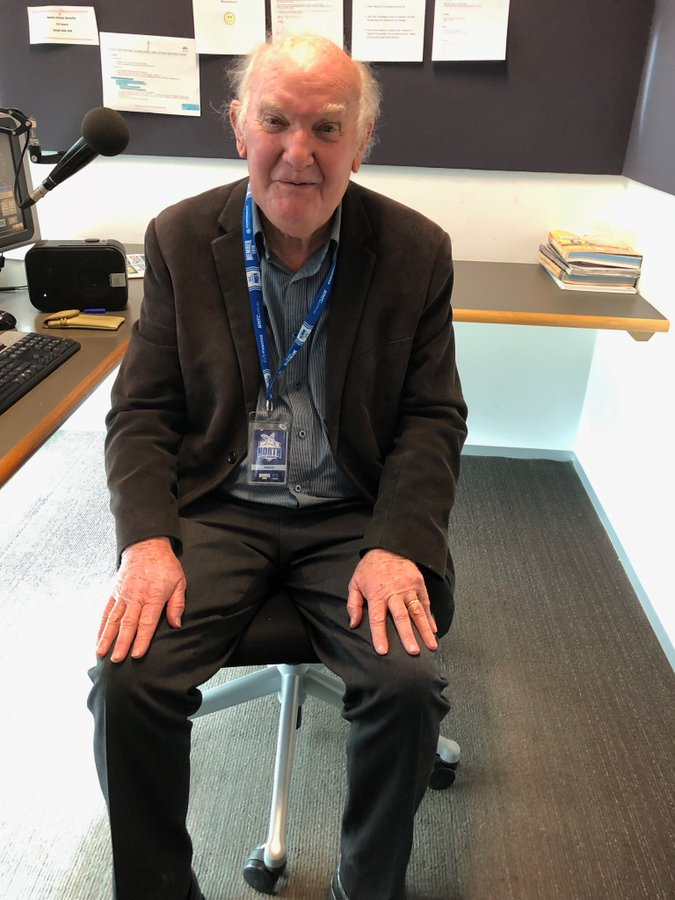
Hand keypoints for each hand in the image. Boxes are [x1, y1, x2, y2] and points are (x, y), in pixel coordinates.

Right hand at [96, 537, 185, 662]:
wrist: (146, 546)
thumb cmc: (165, 566)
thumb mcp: (179, 582)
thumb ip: (177, 604)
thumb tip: (176, 624)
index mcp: (153, 596)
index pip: (147, 622)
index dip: (142, 639)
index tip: (137, 654)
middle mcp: (135, 597)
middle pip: (128, 623)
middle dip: (122, 643)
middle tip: (117, 660)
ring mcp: (122, 595)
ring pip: (113, 619)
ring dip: (107, 637)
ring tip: (101, 654)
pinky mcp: (114, 593)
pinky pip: (106, 611)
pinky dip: (101, 626)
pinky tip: (98, 639)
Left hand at [347, 549, 437, 655]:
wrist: (388, 547)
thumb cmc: (370, 567)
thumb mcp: (355, 583)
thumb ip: (354, 604)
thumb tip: (353, 623)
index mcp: (377, 594)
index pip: (377, 619)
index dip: (380, 636)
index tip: (383, 651)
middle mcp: (394, 593)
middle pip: (401, 618)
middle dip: (407, 636)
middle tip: (413, 652)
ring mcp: (408, 588)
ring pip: (417, 612)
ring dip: (424, 630)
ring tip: (431, 645)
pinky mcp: (419, 584)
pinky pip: (425, 603)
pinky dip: (430, 617)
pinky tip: (434, 629)